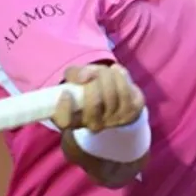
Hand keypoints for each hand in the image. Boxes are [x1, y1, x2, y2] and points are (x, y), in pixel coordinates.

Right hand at [53, 63, 147, 188]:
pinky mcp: (131, 113)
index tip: (66, 93)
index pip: (64, 122)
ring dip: (108, 76)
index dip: (64, 109)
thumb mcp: (77, 81)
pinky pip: (126, 92)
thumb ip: (73, 74)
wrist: (118, 103)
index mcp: (74, 120)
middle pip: (94, 104)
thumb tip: (83, 77)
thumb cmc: (91, 91)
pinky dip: (120, 76)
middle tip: (92, 73)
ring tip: (106, 70)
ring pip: (112, 95)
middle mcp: (93, 125)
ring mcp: (113, 121)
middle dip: (94, 81)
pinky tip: (117, 71)